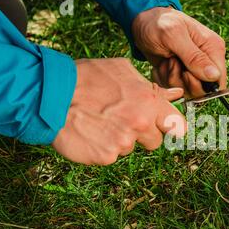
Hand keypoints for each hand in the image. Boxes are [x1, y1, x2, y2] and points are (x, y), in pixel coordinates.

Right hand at [52, 58, 186, 165]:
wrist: (51, 95)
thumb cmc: (87, 78)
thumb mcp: (123, 72)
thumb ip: (152, 88)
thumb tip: (176, 94)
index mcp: (149, 102)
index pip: (178, 125)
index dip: (172, 127)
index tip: (169, 128)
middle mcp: (140, 123)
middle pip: (155, 141)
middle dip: (144, 133)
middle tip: (123, 120)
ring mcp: (123, 142)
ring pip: (131, 148)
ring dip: (121, 139)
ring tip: (101, 122)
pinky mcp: (106, 157)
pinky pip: (112, 156)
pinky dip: (104, 148)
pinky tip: (92, 132)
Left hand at [132, 7, 226, 97]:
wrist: (144, 23)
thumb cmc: (159, 23)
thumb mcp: (174, 36)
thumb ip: (194, 57)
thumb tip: (215, 75)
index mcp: (214, 48)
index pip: (219, 80)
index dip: (201, 83)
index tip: (185, 73)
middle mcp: (208, 61)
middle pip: (203, 89)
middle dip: (182, 81)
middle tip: (170, 63)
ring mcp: (195, 69)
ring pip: (187, 90)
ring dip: (171, 79)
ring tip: (165, 61)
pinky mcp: (183, 75)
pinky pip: (176, 88)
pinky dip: (164, 79)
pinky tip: (161, 65)